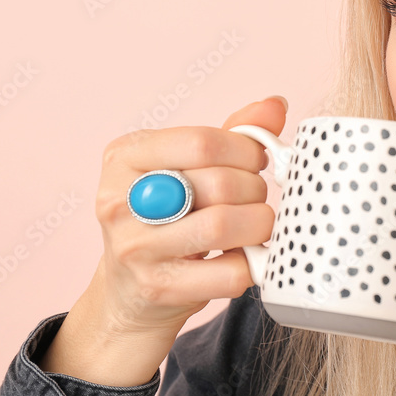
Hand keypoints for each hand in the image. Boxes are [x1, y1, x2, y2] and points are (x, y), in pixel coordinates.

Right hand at [38, 96, 286, 385]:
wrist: (131, 290)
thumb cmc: (169, 217)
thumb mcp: (188, 167)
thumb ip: (230, 134)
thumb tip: (275, 105)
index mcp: (125, 156)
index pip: (202, 142)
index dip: (246, 150)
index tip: (255, 162)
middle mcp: (120, 200)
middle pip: (219, 183)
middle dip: (255, 190)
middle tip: (254, 199)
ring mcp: (135, 248)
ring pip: (224, 225)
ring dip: (258, 224)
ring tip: (256, 225)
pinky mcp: (158, 287)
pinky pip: (230, 272)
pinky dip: (252, 264)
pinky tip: (244, 256)